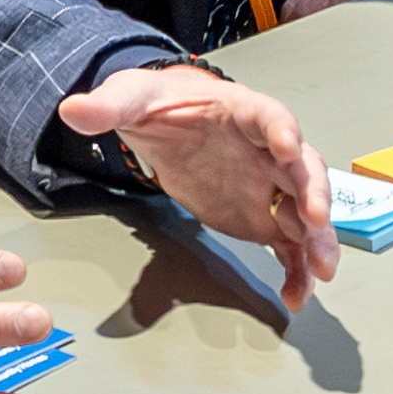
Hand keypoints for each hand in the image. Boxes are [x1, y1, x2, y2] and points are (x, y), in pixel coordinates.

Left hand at [60, 64, 339, 315]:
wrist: (165, 121)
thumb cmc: (160, 102)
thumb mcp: (131, 97)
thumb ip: (108, 106)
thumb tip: (73, 110)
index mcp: (241, 111)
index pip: (269, 116)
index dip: (282, 131)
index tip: (288, 147)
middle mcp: (267, 150)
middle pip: (302, 168)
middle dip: (313, 195)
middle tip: (315, 221)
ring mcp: (269, 186)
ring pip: (304, 213)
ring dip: (317, 241)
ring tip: (320, 273)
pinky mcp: (263, 217)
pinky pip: (288, 245)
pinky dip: (295, 270)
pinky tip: (294, 296)